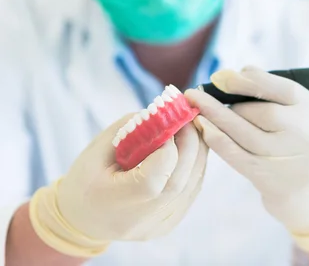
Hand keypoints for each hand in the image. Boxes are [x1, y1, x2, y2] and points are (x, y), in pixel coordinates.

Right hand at [29, 114, 207, 257]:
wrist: (80, 221)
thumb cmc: (85, 181)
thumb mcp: (96, 149)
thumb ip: (131, 129)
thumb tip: (164, 113)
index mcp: (116, 200)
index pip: (159, 170)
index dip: (169, 144)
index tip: (168, 123)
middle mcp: (141, 219)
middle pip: (181, 178)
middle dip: (191, 143)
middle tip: (189, 119)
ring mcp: (158, 226)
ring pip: (192, 184)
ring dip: (198, 154)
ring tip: (191, 132)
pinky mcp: (169, 225)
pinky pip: (191, 192)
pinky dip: (194, 169)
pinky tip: (189, 153)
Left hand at [185, 66, 308, 251]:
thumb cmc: (305, 148)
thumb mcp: (305, 119)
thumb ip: (277, 96)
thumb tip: (236, 73)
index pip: (285, 90)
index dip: (251, 81)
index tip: (222, 77)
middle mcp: (308, 136)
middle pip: (263, 112)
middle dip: (231, 102)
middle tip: (207, 96)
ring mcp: (290, 160)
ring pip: (246, 132)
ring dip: (216, 116)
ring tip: (196, 104)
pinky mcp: (271, 180)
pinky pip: (238, 155)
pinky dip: (217, 139)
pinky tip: (202, 127)